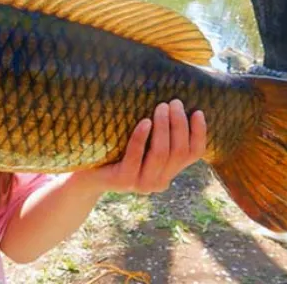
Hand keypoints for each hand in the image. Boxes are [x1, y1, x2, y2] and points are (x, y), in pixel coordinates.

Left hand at [75, 99, 206, 194]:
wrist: (86, 174)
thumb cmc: (116, 151)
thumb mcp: (142, 143)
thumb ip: (159, 134)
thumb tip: (174, 103)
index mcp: (168, 172)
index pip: (193, 154)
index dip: (199, 133)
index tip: (197, 111)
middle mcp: (159, 181)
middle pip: (179, 151)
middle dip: (179, 124)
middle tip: (173, 102)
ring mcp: (142, 184)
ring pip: (161, 154)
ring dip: (163, 127)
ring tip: (161, 107)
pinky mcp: (124, 181)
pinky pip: (135, 157)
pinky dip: (141, 137)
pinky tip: (144, 121)